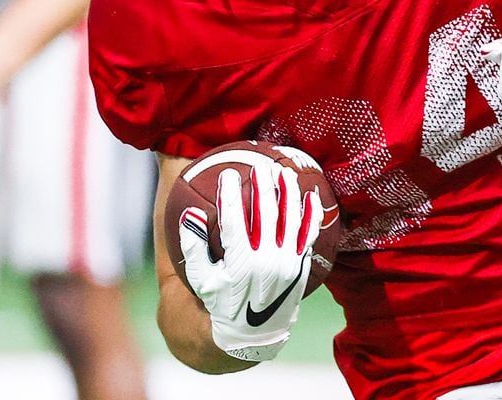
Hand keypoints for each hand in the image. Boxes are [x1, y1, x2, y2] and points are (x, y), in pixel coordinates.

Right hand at [178, 160, 321, 362]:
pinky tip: (312, 195)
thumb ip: (193, 247)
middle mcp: (266, 262)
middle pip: (266, 214)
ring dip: (288, 193)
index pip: (234, 220)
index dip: (230, 195)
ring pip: (291, 220)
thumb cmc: (220, 301)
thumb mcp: (200, 279)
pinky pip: (310, 236)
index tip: (228, 174)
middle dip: (263, 186)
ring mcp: (287, 264)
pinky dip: (312, 215)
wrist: (252, 336)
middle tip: (260, 166)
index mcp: (239, 263)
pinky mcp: (301, 268)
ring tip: (285, 172)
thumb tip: (189, 214)